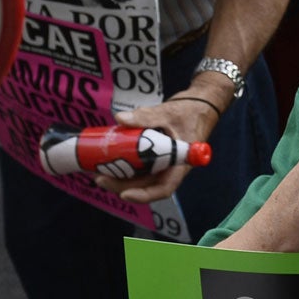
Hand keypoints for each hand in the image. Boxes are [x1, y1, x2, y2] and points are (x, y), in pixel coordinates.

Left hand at [96, 94, 221, 206]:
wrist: (200, 104)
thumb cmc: (191, 111)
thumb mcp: (169, 112)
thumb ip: (146, 116)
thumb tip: (120, 118)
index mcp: (180, 163)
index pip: (164, 188)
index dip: (143, 195)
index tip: (124, 193)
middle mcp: (170, 167)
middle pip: (145, 185)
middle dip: (121, 185)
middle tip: (100, 177)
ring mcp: (162, 162)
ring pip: (139, 177)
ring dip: (119, 177)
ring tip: (97, 170)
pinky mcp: (154, 155)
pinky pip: (137, 165)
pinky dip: (123, 164)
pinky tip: (107, 159)